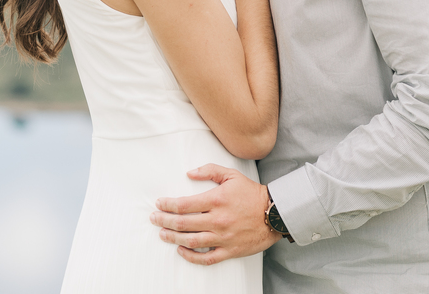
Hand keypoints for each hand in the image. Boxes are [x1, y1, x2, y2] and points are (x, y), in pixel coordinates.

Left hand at [150, 164, 281, 264]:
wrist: (274, 213)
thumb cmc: (251, 194)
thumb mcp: (231, 175)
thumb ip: (209, 170)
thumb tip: (189, 173)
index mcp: (217, 200)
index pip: (184, 204)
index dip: (168, 205)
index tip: (159, 203)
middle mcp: (218, 219)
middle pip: (183, 223)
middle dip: (164, 220)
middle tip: (154, 218)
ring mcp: (223, 237)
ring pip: (191, 241)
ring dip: (173, 238)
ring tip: (163, 234)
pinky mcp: (229, 250)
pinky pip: (206, 258)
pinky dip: (191, 257)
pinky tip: (181, 250)